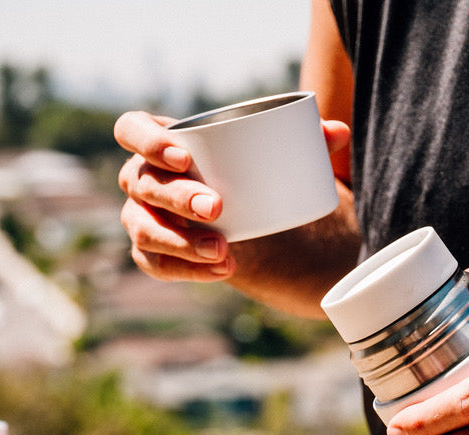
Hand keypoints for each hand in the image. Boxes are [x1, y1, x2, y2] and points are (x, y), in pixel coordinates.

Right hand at [114, 110, 350, 282]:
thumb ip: (308, 138)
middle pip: (142, 183)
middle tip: (218, 207)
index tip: (184, 157)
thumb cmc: (249, 169)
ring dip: (181, 242)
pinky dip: (186, 270)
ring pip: (143, 229)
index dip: (148, 141)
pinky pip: (156, 264)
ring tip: (224, 252)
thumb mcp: (277, 151)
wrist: (246, 213)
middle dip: (178, 197)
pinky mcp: (153, 252)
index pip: (130, 129)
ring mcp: (141, 217)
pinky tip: (219, 270)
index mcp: (160, 141)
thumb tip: (338, 133)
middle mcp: (141, 177)